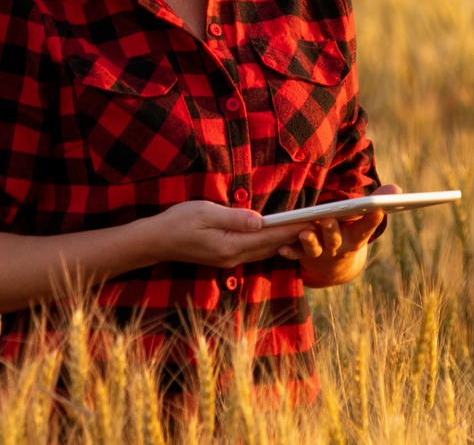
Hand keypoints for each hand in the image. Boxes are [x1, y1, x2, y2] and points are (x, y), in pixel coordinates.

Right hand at [145, 200, 308, 269]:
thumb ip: (234, 217)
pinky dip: (270, 244)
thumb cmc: (177, 222)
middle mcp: (233, 257)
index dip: (293, 229)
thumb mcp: (205, 213)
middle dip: (295, 236)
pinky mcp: (226, 257)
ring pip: (265, 251)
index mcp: (230, 246)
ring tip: (306, 230)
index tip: (313, 221)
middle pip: (271, 247)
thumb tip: (261, 220)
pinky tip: (280, 237)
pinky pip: (255, 252)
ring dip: (284, 241)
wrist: (155, 241)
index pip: (269, 237)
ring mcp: (229, 260)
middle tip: (318, 224)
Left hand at [281, 184, 400, 286]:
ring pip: (314, 248)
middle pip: (335, 239)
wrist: (335, 269)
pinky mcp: (303, 255)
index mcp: (355, 238)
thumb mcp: (364, 222)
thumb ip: (378, 203)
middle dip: (332, 230)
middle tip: (329, 220)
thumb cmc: (350, 234)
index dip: (372, 220)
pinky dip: (289, 251)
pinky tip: (283, 248)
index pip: (365, 229)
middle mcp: (338, 247)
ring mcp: (320, 254)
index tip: (378, 208)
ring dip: (310, 241)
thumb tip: (396, 189)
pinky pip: (295, 254)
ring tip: (305, 232)